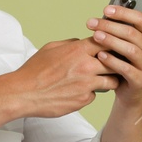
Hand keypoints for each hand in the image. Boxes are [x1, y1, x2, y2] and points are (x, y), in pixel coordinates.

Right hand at [6, 37, 122, 118]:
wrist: (24, 93)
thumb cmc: (34, 71)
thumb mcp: (51, 48)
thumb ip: (70, 44)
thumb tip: (81, 42)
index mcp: (78, 50)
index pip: (107, 42)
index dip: (113, 43)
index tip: (115, 46)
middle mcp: (86, 66)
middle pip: (116, 62)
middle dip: (117, 63)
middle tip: (116, 64)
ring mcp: (86, 84)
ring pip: (112, 81)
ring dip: (109, 80)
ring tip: (103, 79)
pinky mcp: (84, 100)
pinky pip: (95, 95)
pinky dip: (90, 93)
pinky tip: (80, 91)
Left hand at [86, 0, 141, 107]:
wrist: (130, 90)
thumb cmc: (127, 60)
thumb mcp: (131, 39)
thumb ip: (134, 21)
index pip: (141, 19)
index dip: (123, 13)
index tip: (105, 9)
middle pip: (132, 33)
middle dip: (110, 26)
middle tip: (92, 23)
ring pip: (130, 50)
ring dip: (111, 41)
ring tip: (95, 36)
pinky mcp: (141, 80)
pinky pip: (126, 69)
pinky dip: (112, 61)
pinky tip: (100, 55)